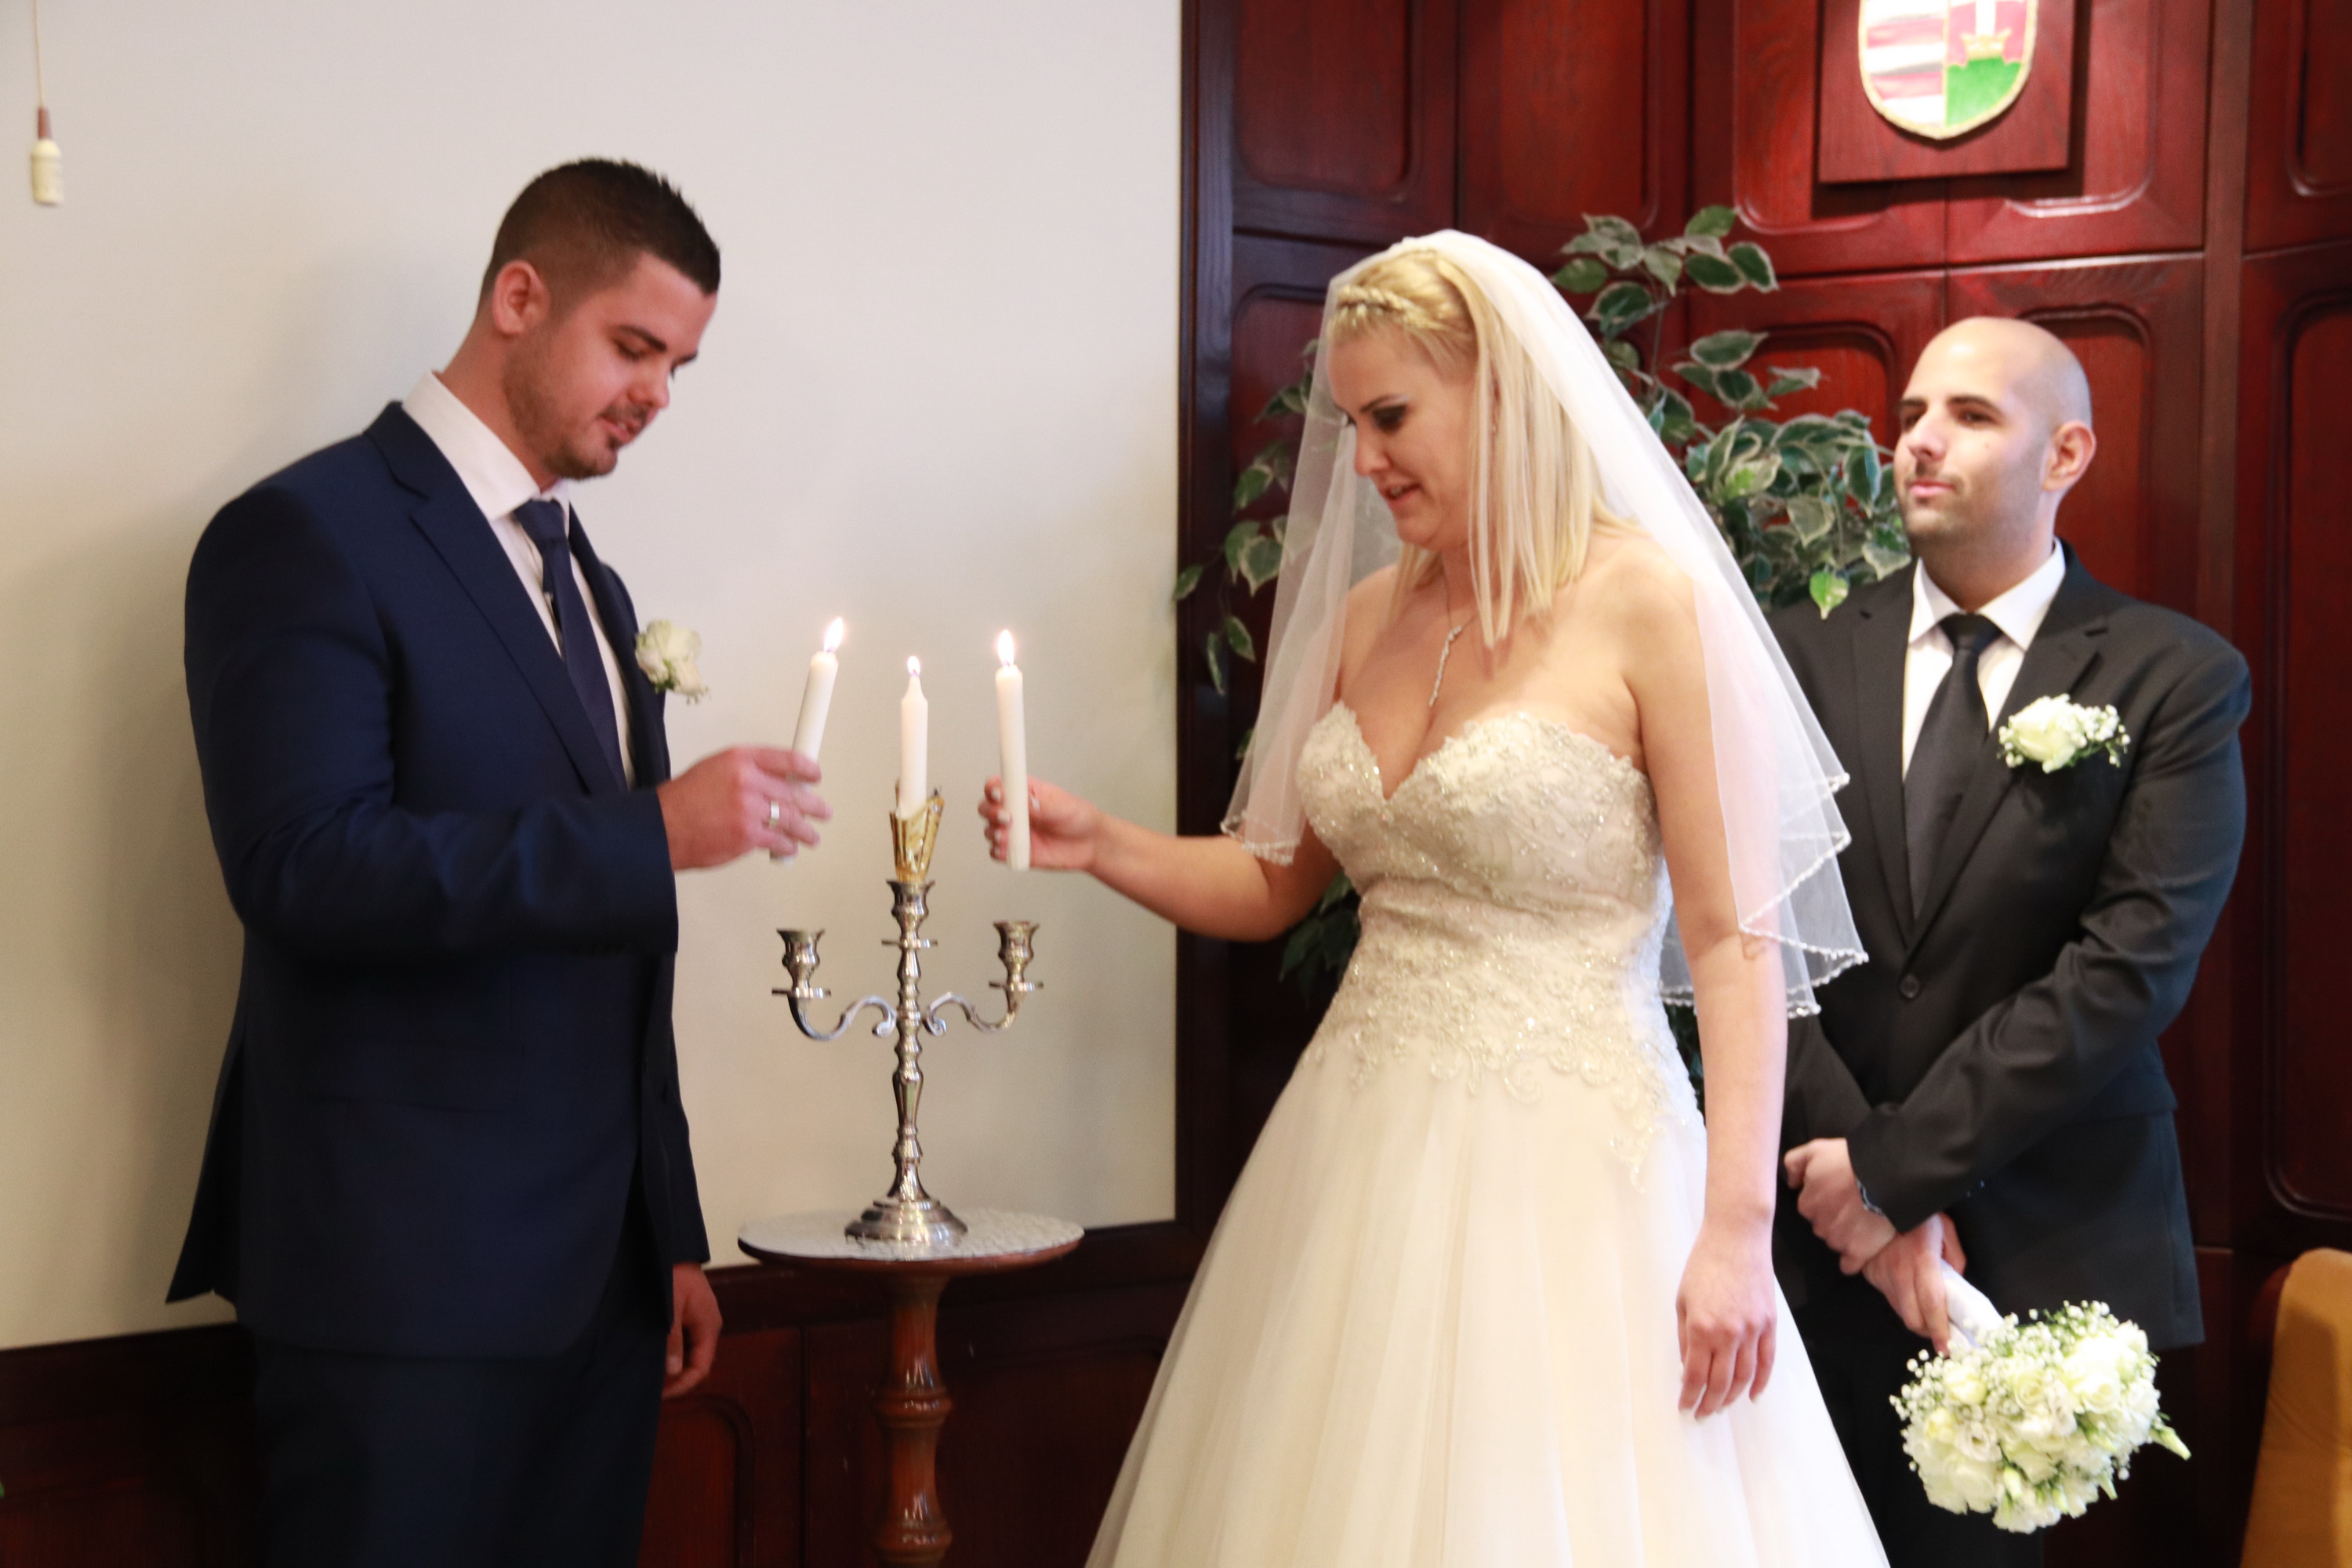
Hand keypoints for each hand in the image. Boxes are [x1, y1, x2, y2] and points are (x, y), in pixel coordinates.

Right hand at [657, 746, 827, 869]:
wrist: (662, 828)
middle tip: (823, 810)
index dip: (807, 768)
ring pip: (791, 819)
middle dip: (813, 805)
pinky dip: (787, 847)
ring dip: (805, 830)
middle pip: (794, 792)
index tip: (815, 776)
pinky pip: (779, 841)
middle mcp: (748, 781)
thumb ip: (746, 771)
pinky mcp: (748, 836)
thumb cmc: (684, 800)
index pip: (786, 759)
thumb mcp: (714, 769)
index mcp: (740, 759)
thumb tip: (776, 782)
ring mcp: (749, 809)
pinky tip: (790, 849)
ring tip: (812, 836)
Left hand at [663, 1262, 721, 1396]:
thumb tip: (673, 1372)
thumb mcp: (670, 1307)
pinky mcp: (689, 1314)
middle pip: (696, 1362)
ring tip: (651, 1374)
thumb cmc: (672, 1274)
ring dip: (673, 1366)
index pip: (701, 1367)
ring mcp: (699, 1319)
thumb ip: (672, 1340)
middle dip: (676, 1378)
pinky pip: (684, 1341)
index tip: (660, 1394)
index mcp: (708, 1326)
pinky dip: (672, 1352)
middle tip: (652, 1388)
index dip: (683, 1385)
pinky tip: (656, 1355)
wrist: (671, 1247)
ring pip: (689, 1353)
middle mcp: (707, 1325)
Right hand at [979, 776, 1100, 870]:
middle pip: (986, 807)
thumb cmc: (1077, 817)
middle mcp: (1014, 810)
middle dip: (991, 812)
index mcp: (1022, 792)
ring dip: (994, 832)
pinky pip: (997, 852)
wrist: (1090, 843)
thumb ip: (1041, 803)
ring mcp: (1013, 831)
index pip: (997, 786)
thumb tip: (1024, 801)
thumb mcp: (1062, 804)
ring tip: (1008, 835)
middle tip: (1008, 818)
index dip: (993, 789)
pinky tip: (1007, 850)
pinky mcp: (1015, 851)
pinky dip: (998, 851)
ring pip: (989, 830)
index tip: (1000, 794)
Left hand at [1675, 1219, 1778, 1417]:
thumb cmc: (1704, 1264)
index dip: (1690, 1396)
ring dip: (1732, 1396)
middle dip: (1710, 1403)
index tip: (1685, 1406)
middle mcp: (1730, 1334)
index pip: (1696, 1375)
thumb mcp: (1683, 1300)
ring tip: (1721, 1405)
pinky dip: (1760, 1382)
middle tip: (1702, 1413)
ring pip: (1745, 1376)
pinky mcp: (1769, 1324)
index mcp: (1702, 1328)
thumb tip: (1688, 1366)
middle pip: (1721, 1382)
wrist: (1737, 1239)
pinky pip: (1767, 1361)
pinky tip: (1751, 1394)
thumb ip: (1685, 1337)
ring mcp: (1753, 1330)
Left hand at [1785, 1137, 1895, 1272]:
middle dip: (1834, 1217)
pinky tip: (1862, 1248)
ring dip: (1846, 1235)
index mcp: (1807, 1204)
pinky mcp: (1857, 1253)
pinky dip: (1853, 1259)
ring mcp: (1837, 1241)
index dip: (1823, 1199)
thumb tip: (1791, 1183)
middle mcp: (1818, 1225)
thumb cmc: (1849, 1161)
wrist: (1885, 1177)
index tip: (1838, 1192)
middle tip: (1853, 1204)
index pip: (1809, 1207)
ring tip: (1864, 1219)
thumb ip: (1794, 1163)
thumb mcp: (1815, 1149)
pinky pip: (1849, 1265)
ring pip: (1836, 1242)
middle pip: (1822, 1226)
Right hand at [1861, 1213, 1969, 1353]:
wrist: (1877, 1198)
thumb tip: (1958, 1284)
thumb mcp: (1946, 1229)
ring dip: (1915, 1318)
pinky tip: (1909, 1291)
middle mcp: (1898, 1271)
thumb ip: (1956, 1258)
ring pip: (1899, 1311)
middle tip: (1941, 1330)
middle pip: (1912, 1318)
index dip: (1940, 1330)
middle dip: (1928, 1331)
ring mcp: (1881, 1273)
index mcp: (1922, 1260)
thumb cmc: (1918, 1213)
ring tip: (1928, 1313)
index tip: (1947, 1348)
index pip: (1932, 1305)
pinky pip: (1888, 1297)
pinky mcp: (1869, 1273)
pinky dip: (1901, 1302)